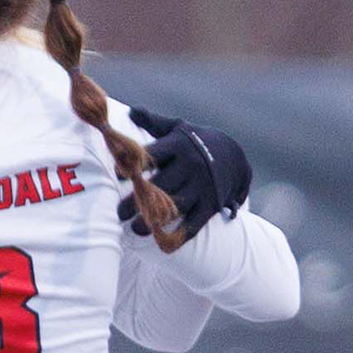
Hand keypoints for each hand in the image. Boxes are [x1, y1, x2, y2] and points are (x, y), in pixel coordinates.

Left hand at [118, 108, 251, 240]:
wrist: (235, 155)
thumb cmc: (197, 142)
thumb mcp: (178, 129)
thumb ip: (153, 122)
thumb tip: (131, 111)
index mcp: (177, 146)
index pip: (153, 155)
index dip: (134, 165)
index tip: (117, 175)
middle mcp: (190, 165)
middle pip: (159, 185)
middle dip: (136, 200)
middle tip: (118, 213)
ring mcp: (202, 186)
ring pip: (174, 207)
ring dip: (152, 220)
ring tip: (135, 229)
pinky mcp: (211, 205)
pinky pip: (194, 224)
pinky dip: (179, 235)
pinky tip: (162, 242)